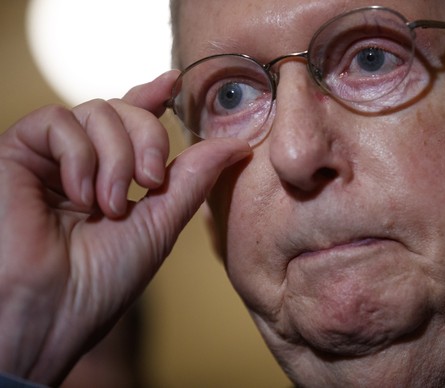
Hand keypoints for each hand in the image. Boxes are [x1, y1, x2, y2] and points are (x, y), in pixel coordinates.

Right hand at [0, 71, 249, 384]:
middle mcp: (80, 163)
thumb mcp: (160, 224)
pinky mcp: (14, 153)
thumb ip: (193, 179)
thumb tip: (237, 144)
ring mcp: (47, 158)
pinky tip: (80, 195)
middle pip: (122, 110)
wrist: (47, 316)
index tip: (175, 83)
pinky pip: (57, 122)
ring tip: (109, 205)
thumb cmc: (99, 282)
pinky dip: (80, 155)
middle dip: (148, 141)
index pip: (130, 122)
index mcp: (111, 177)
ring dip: (115, 157)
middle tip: (150, 183)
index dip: (152, 98)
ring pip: (96, 111)